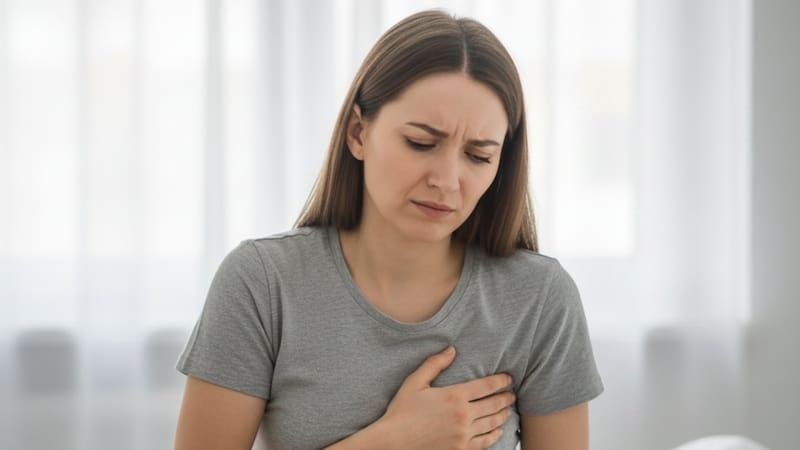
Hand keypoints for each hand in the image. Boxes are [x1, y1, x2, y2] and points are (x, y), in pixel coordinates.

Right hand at [377, 345, 515, 449]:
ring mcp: (463, 434)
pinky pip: (484, 442)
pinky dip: (494, 435)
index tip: (509, 378)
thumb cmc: (401, 411)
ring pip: (492, 423)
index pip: (486, 385)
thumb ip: (435, 364)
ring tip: (508, 410)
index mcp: (454, 396)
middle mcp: (463, 415)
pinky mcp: (460, 449)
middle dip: (505, 398)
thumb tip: (452, 349)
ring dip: (503, 415)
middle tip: (512, 394)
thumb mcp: (415, 382)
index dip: (501, 381)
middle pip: (493, 404)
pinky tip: (497, 431)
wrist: (393, 441)